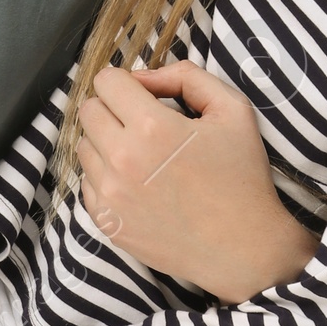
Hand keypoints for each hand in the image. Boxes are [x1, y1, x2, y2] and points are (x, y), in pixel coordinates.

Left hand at [78, 60, 313, 302]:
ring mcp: (110, 194)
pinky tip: (138, 184)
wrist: (242, 248)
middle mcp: (122, 159)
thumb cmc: (241, 177)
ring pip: (84, 147)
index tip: (144, 97)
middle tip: (142, 125)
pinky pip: (86, 183)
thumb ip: (186, 77)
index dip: (126, 83)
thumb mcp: (232, 110)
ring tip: (142, 157)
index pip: (106, 82)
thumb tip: (144, 77)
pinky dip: (105, 177)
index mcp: (152, 127)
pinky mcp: (106, 221)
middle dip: (113, 109)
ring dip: (106, 143)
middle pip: (89, 111)